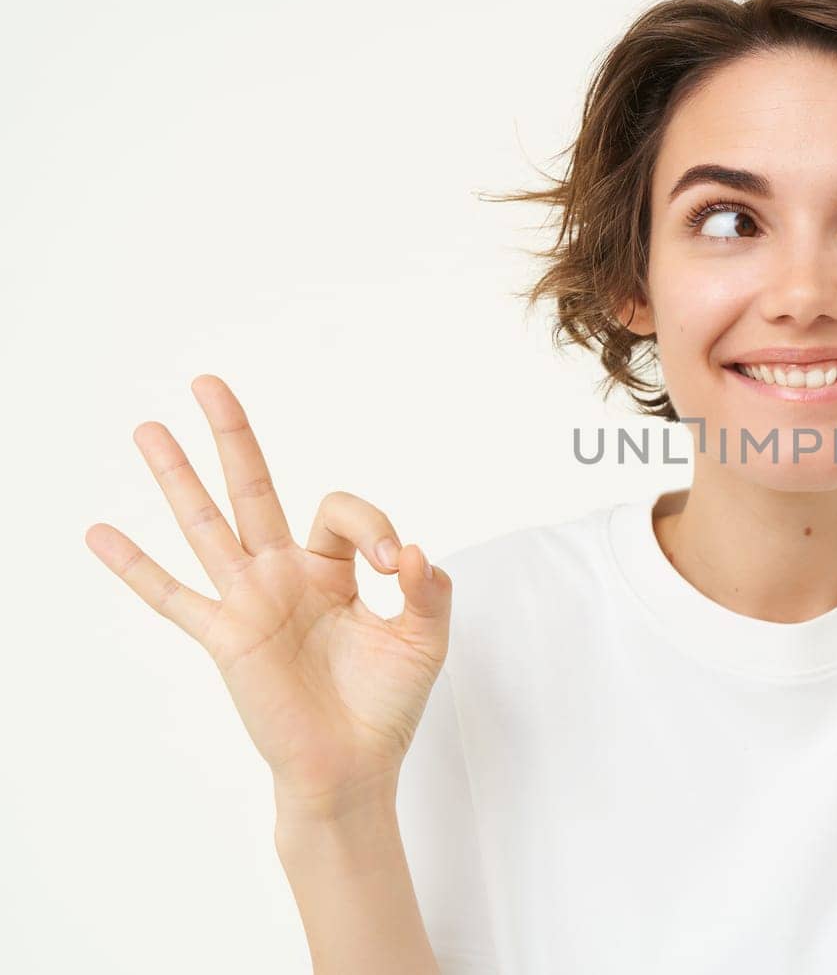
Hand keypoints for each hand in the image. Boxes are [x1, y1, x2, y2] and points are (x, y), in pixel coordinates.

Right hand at [85, 376, 451, 815]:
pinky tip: (98, 533)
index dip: (370, 525)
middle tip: (208, 382)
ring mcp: (251, 603)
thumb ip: (428, 589)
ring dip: (178, 477)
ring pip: (207, 526)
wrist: (353, 765)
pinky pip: (173, 598)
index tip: (394, 563)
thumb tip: (411, 552)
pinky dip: (136, 567)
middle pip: (253, 489)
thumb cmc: (387, 702)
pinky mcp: (227, 639)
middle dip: (233, 437)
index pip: (339, 512)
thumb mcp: (424, 638)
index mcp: (333, 569)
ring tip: (147, 428)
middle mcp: (286, 575)